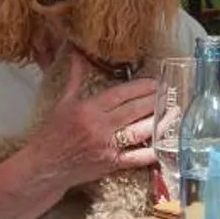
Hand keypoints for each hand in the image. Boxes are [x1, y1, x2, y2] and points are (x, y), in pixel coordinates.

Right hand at [35, 53, 158, 185]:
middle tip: (169, 93)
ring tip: (174, 112)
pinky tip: (166, 143)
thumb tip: (77, 53)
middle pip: (134, 111)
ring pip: (139, 132)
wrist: (45, 165)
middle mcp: (99, 127)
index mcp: (88, 109)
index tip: (155, 82)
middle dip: (155, 101)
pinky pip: (136, 158)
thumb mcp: (62, 102)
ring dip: (159, 122)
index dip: (140, 87)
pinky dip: (152, 152)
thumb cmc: (52, 132)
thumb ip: (75, 78)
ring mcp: (107, 147)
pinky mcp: (112, 164)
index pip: (120, 94)